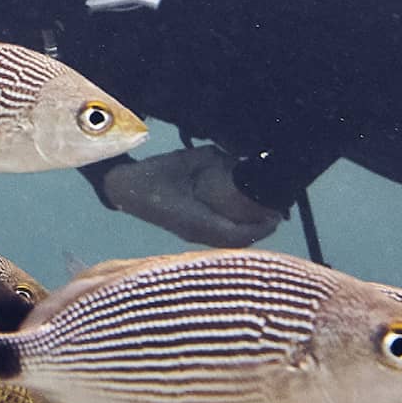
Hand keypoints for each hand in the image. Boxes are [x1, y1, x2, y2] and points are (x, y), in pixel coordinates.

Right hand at [101, 147, 282, 247]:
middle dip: (259, 229)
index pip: (235, 232)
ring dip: (249, 232)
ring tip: (265, 217)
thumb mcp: (186, 160)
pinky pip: (220, 238)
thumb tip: (239, 160)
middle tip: (277, 213)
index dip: (259, 226)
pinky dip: (237, 231)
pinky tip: (245, 219)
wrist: (124, 189)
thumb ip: (214, 160)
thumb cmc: (152, 175)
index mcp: (194, 218)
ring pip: (229, 242)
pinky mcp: (190, 233)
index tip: (276, 214)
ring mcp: (192, 235)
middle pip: (236, 241)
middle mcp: (196, 232)